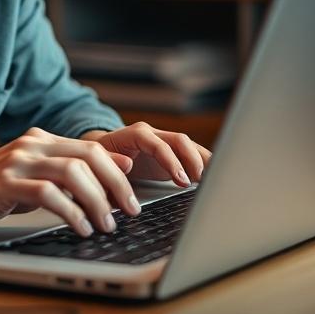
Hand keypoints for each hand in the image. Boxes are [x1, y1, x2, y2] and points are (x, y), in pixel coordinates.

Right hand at [0, 127, 139, 236]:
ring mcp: (18, 162)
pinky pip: (47, 194)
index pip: (92, 149)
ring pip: (72, 173)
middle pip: (88, 157)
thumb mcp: (35, 177)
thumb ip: (69, 172)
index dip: (118, 173)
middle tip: (130, 212)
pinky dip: (70, 212)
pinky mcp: (4, 183)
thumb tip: (117, 168)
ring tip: (106, 224)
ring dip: (96, 201)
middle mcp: (32, 145)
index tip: (134, 199)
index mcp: (42, 140)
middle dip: (115, 185)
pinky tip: (79, 228)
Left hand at [81, 122, 211, 185]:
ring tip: (212, 179)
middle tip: (201, 180)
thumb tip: (126, 167)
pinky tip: (213, 175)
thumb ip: (112, 164)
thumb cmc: (102, 158)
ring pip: (188, 145)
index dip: (171, 162)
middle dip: (192, 160)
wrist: (104, 150)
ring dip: (202, 161)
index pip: (158, 144)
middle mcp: (152, 133)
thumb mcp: (101, 161)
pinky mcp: (171, 151)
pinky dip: (203, 163)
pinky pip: (191, 153)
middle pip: (179, 140)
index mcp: (135, 134)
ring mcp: (163, 140)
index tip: (181, 180)